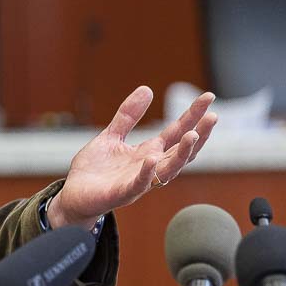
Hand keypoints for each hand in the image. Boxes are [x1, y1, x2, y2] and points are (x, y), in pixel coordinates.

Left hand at [50, 86, 217, 229]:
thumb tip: (147, 89)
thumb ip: (128, 115)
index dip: (193, 115)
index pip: (177, 132)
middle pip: (181, 150)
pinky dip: (147, 173)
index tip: (208, 97)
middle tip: (212, 116)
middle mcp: (150, 167)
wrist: (73, 196)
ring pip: (168, 169)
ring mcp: (139, 181)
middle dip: (199, 134)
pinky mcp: (123, 193)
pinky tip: (151, 158)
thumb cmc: (94, 170)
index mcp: (149, 152)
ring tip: (193, 134)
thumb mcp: (112, 135)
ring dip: (182, 153)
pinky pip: (139, 184)